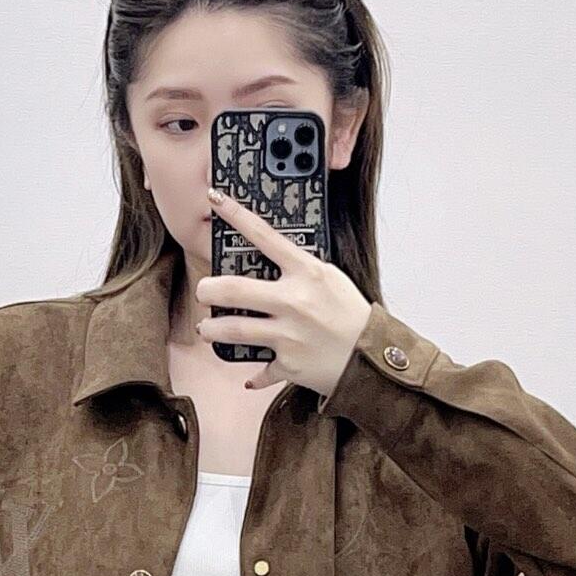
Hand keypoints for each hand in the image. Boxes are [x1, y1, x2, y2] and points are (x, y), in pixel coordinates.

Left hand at [197, 186, 371, 393]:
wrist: (371, 357)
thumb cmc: (350, 314)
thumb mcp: (330, 279)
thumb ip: (299, 269)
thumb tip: (266, 258)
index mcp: (307, 273)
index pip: (265, 236)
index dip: (236, 215)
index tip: (214, 199)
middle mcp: (295, 301)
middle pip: (234, 289)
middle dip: (208, 289)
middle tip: (203, 291)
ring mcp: (289, 334)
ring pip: (233, 329)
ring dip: (212, 329)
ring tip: (207, 328)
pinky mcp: (288, 363)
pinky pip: (261, 368)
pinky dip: (255, 374)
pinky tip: (250, 376)